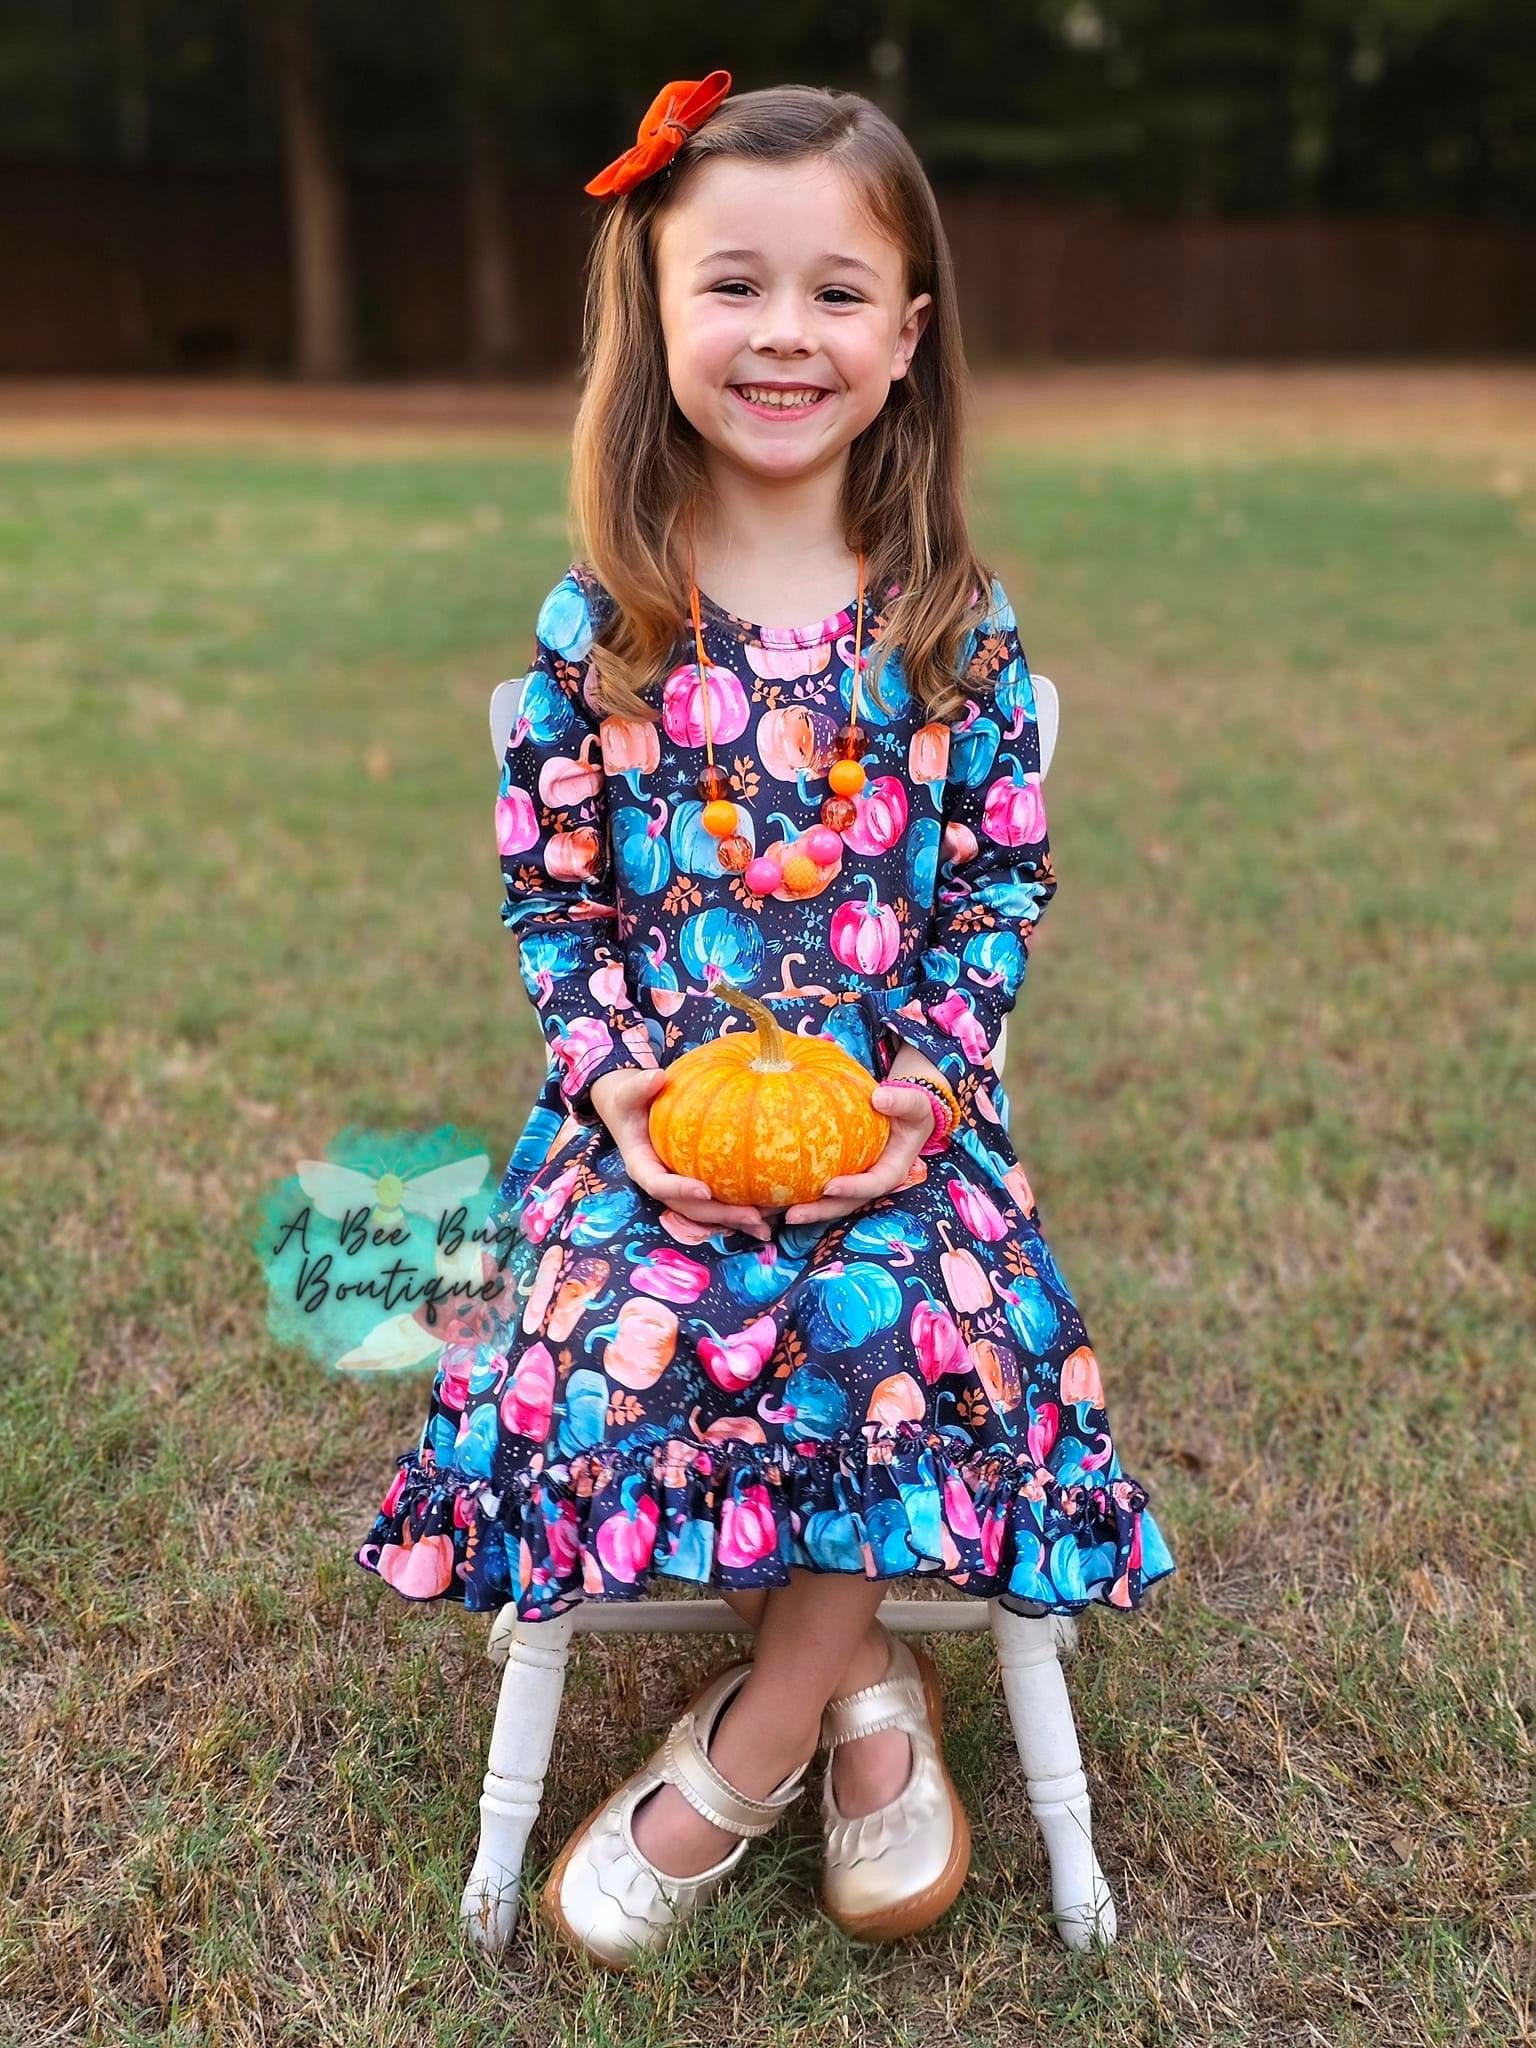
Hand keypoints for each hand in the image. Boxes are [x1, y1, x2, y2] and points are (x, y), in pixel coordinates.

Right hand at [589, 1067, 777, 1241]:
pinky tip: (769, 1213)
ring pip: (707, 1212)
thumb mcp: (629, 1093)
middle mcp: (663, 1184)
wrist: (634, 1115)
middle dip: (720, 1215)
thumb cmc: (632, 1102)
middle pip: (690, 1208)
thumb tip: (656, 1076)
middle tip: (752, 1216)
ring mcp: (680, 1189)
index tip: (705, 1190)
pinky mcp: (696, 1186)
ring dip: (735, 1221)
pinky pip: (718, 1202)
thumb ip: (639, 1087)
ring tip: (766, 1227)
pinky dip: (740, 1209)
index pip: (660, 1185)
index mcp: (642, 1167)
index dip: (681, 1190)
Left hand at [783, 1077, 938, 1227]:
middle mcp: (871, 1182)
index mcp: (892, 1171)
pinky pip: (819, 1187)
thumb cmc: (911, 1110)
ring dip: (804, 1208)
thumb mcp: (913, 1103)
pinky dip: (798, 1191)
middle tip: (791, 1215)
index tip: (829, 1186)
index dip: (852, 1189)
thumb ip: (900, 1101)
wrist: (905, 1114)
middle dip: (819, 1211)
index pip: (872, 1185)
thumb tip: (879, 1098)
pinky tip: (772, 1192)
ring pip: (829, 1202)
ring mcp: (855, 1182)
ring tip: (774, 1212)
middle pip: (845, 1203)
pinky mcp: (841, 1176)